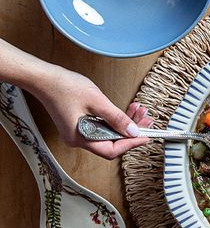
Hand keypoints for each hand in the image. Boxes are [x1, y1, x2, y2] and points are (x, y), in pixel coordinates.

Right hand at [31, 65, 152, 158]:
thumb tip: (133, 131)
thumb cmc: (63, 87)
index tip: (146, 136)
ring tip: (138, 111)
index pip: (111, 150)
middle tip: (146, 120)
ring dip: (124, 124)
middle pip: (111, 143)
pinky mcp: (79, 125)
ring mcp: (78, 133)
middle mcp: (78, 140)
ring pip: (108, 134)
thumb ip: (116, 118)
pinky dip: (114, 120)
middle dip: (131, 131)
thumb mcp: (96, 101)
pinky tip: (125, 111)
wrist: (44, 78)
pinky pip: (101, 127)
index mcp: (80, 138)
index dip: (131, 144)